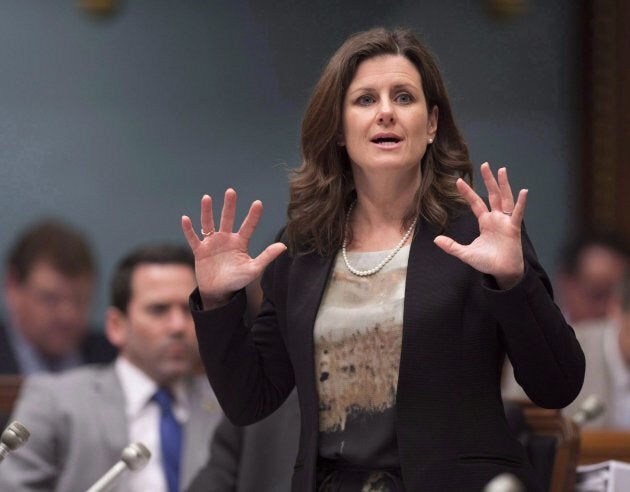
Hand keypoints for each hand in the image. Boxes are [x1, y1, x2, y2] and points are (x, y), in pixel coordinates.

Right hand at [181, 189, 286, 308]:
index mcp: (240, 242)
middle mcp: (226, 239)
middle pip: (227, 219)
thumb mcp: (253, 269)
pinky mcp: (200, 251)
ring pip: (209, 224)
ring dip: (207, 212)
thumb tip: (284, 246)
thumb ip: (267, 256)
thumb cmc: (237, 281)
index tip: (258, 203)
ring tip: (207, 198)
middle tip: (231, 191)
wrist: (219, 293)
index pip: (248, 226)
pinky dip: (189, 230)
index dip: (253, 216)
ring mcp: (212, 244)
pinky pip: (193, 238)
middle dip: (229, 206)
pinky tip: (185, 219)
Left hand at [433, 162, 526, 288]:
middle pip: (492, 195)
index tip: (459, 181)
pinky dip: (520, 203)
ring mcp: (505, 222)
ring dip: (503, 185)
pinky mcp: (513, 228)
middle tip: (485, 165)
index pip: (476, 203)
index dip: (468, 192)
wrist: (502, 272)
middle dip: (488, 180)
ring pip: (505, 199)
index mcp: (485, 222)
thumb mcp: (466, 253)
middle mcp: (496, 218)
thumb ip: (452, 246)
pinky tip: (523, 192)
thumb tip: (436, 240)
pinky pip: (517, 213)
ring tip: (501, 170)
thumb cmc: (487, 262)